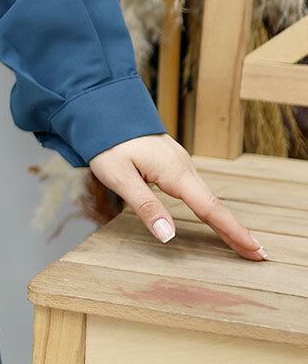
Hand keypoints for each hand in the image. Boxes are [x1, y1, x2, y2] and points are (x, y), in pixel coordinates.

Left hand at [87, 132, 267, 259]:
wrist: (104, 109)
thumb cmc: (108, 143)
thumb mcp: (119, 177)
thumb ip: (145, 206)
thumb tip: (168, 236)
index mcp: (174, 171)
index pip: (209, 208)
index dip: (232, 231)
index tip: (254, 249)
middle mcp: (183, 167)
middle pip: (214, 205)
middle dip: (236, 230)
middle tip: (258, 254)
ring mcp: (180, 164)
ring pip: (207, 198)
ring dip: (225, 221)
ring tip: (242, 243)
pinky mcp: (173, 163)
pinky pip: (197, 190)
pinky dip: (211, 208)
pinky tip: (214, 219)